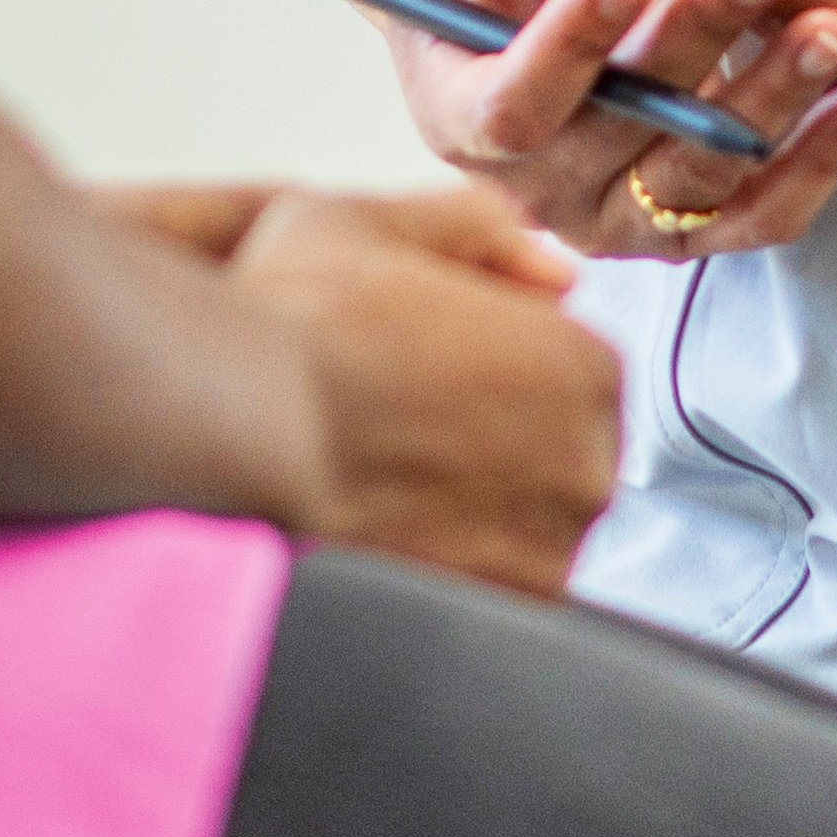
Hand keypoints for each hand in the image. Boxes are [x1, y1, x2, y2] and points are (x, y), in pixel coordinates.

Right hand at [211, 183, 619, 595]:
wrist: (243, 426)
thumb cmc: (300, 316)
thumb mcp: (370, 224)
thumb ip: (471, 227)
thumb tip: (548, 263)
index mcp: (585, 362)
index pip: (565, 366)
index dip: (489, 359)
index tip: (421, 362)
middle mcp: (592, 462)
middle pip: (554, 448)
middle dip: (492, 435)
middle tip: (396, 416)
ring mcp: (552, 548)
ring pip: (524, 522)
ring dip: (472, 503)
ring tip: (380, 473)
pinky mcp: (500, 611)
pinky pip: (490, 581)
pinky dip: (448, 561)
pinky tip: (382, 525)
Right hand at [353, 0, 836, 260]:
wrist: (499, 7)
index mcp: (458, 118)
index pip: (512, 105)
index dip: (569, 43)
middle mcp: (538, 189)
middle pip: (626, 135)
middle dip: (699, 43)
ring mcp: (619, 215)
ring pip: (705, 177)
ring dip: (774, 100)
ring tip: (834, 28)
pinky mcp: (692, 226)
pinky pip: (762, 216)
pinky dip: (818, 163)